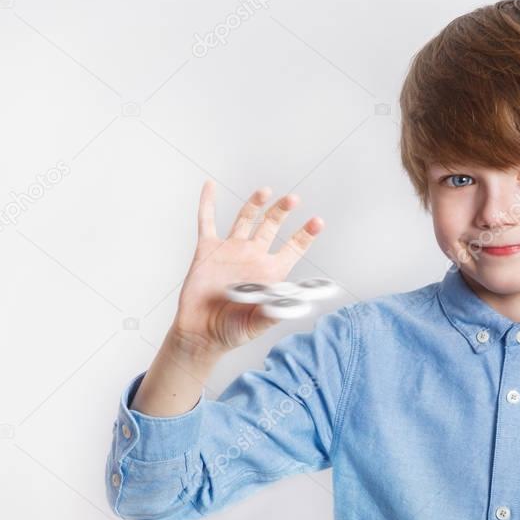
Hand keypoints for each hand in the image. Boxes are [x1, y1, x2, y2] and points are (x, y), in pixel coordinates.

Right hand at [169, 180, 324, 356]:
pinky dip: (207, 203)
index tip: (318, 221)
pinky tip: (210, 186)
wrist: (201, 333)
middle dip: (282, 211)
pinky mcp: (208, 250)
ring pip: (245, 218)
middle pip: (271, 226)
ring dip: (255, 203)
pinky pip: (207, 221)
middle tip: (293, 199)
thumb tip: (292, 305)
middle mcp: (253, 256)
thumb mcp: (258, 324)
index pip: (293, 248)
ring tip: (266, 190)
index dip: (306, 234)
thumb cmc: (233, 330)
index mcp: (271, 272)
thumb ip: (273, 312)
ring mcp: (231, 250)